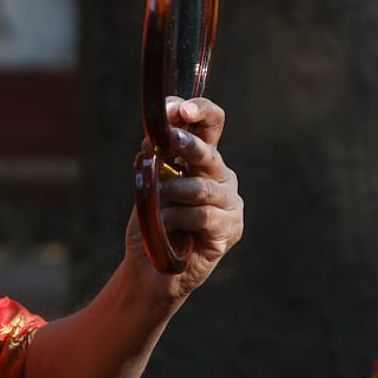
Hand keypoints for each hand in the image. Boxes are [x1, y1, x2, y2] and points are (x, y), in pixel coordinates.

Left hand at [125, 97, 243, 302]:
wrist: (151, 268)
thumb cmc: (152, 223)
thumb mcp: (147, 184)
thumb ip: (155, 158)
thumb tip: (154, 135)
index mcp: (203, 159)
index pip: (211, 124)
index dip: (200, 111)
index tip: (180, 108)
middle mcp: (221, 176)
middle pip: (210, 153)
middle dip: (188, 144)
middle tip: (171, 138)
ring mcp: (229, 203)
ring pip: (202, 188)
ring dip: (173, 193)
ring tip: (157, 203)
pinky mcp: (229, 229)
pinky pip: (203, 216)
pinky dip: (178, 219)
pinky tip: (166, 227)